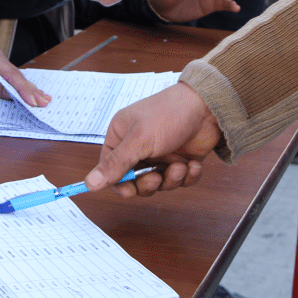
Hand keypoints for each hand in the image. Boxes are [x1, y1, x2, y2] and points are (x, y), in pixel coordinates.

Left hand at [0, 48, 50, 106]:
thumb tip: (12, 95)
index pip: (10, 74)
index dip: (23, 89)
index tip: (33, 102)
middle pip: (18, 76)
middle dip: (32, 91)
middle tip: (45, 103)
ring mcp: (0, 61)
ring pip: (19, 77)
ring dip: (31, 90)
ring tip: (46, 100)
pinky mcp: (0, 68)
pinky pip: (14, 78)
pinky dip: (24, 88)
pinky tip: (36, 94)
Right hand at [84, 82, 221, 197]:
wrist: (208, 106)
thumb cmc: (170, 113)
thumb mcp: (139, 139)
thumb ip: (115, 164)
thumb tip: (89, 183)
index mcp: (121, 136)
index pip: (109, 169)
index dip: (119, 183)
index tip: (130, 191)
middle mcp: (139, 147)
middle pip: (134, 182)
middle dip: (147, 184)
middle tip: (156, 178)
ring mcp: (160, 155)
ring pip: (158, 184)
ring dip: (170, 180)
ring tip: (180, 167)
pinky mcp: (180, 161)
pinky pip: (178, 181)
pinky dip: (187, 177)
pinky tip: (193, 165)